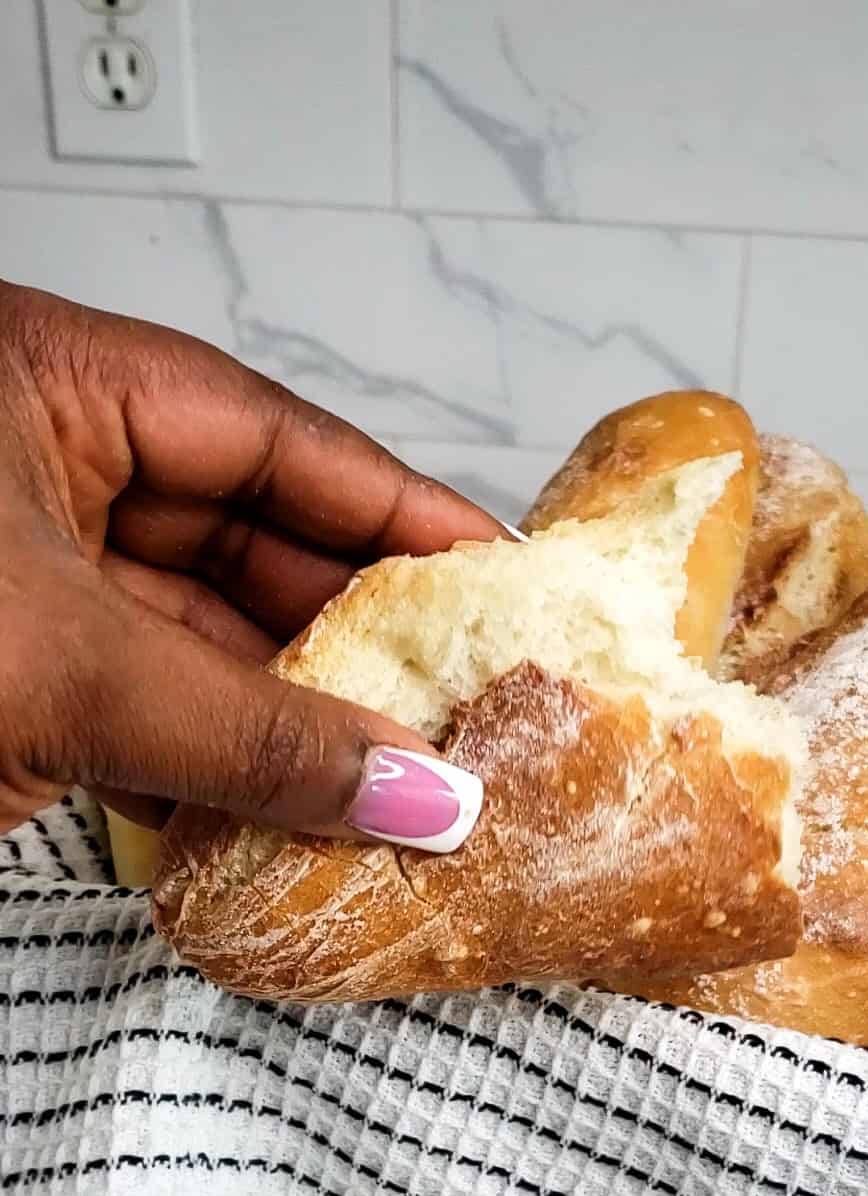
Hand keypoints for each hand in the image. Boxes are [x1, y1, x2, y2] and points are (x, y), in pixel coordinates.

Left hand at [0, 280, 503, 840]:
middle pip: (246, 541)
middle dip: (352, 637)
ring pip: (195, 639)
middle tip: (456, 701)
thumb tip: (409, 790)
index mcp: (46, 386)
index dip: (396, 511)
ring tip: (390, 773)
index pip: (271, 437)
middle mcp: (39, 465)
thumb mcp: (66, 669)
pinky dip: (205, 768)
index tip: (492, 574)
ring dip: (286, 718)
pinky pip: (136, 709)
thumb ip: (245, 733)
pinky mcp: (6, 670)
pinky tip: (286, 809)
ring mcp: (20, 572)